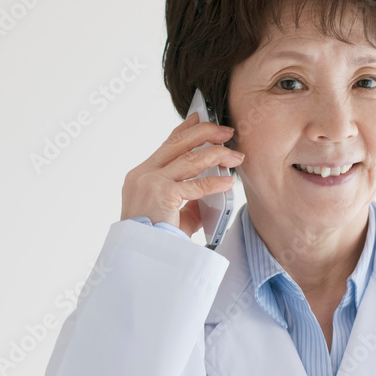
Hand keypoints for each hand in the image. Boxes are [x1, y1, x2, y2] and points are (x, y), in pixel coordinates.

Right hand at [121, 112, 243, 235]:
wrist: (139, 258)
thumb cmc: (154, 238)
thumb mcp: (170, 212)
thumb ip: (187, 198)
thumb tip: (211, 188)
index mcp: (142, 175)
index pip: (167, 144)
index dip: (185, 128)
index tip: (200, 116)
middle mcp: (144, 174)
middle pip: (179, 143)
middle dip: (206, 133)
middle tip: (226, 131)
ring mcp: (151, 183)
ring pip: (190, 160)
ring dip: (217, 155)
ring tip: (236, 156)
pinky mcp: (162, 195)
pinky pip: (196, 185)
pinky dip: (216, 182)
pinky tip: (229, 180)